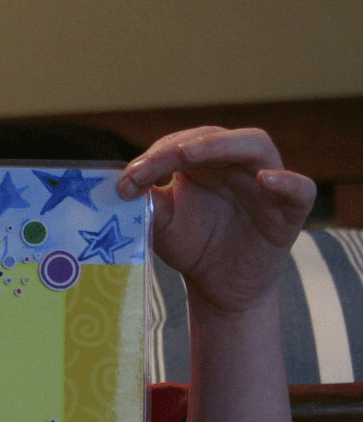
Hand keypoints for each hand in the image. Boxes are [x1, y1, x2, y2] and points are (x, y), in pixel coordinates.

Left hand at [117, 126, 313, 313]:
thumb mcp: (161, 220)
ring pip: (257, 145)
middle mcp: (236, 164)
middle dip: (179, 146)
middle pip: (216, 136)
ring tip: (189, 154)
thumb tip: (121, 182)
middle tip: (152, 163)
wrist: (217, 285)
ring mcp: (265, 184)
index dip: (153, 156)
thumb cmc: (191, 244)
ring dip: (222, 145)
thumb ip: (146, 199)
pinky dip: (287, 181)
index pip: (182, 143)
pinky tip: (266, 179)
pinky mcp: (289, 212)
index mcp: (204, 161)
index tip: (126, 182)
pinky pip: (301, 190)